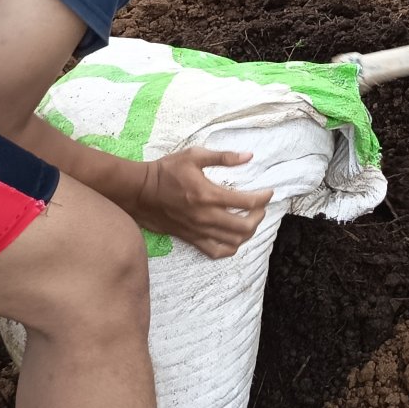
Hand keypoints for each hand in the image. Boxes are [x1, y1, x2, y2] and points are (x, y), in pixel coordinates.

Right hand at [132, 148, 274, 258]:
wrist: (140, 192)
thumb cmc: (167, 171)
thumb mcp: (194, 156)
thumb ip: (223, 157)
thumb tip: (249, 156)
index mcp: (209, 195)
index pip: (246, 202)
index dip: (263, 198)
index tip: (269, 192)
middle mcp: (206, 216)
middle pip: (244, 226)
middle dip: (259, 216)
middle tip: (260, 206)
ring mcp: (198, 230)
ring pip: (233, 241)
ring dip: (248, 232)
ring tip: (250, 220)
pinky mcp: (190, 238)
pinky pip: (215, 252)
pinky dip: (230, 248)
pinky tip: (234, 237)